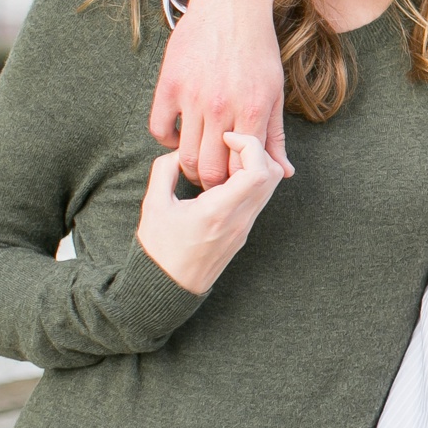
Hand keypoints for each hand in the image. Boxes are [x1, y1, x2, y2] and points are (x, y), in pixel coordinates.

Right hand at [135, 132, 283, 292]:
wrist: (167, 289)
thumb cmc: (158, 250)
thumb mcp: (154, 206)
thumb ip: (165, 171)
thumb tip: (181, 151)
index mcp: (219, 211)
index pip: (258, 171)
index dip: (249, 145)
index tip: (226, 138)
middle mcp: (239, 219)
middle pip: (273, 174)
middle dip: (256, 150)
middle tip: (229, 143)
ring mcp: (245, 227)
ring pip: (270, 186)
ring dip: (255, 164)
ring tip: (225, 159)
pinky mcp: (244, 232)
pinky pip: (259, 198)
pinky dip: (251, 180)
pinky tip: (225, 177)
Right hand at [149, 0, 291, 187]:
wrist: (231, 6)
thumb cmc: (258, 51)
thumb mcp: (275, 92)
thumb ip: (275, 136)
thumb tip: (284, 173)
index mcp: (254, 109)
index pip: (243, 169)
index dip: (239, 184)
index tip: (237, 184)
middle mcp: (222, 106)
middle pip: (210, 170)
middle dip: (212, 184)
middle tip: (213, 182)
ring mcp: (193, 96)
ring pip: (185, 156)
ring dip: (190, 168)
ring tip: (197, 165)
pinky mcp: (168, 84)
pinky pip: (159, 129)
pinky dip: (168, 141)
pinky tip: (181, 137)